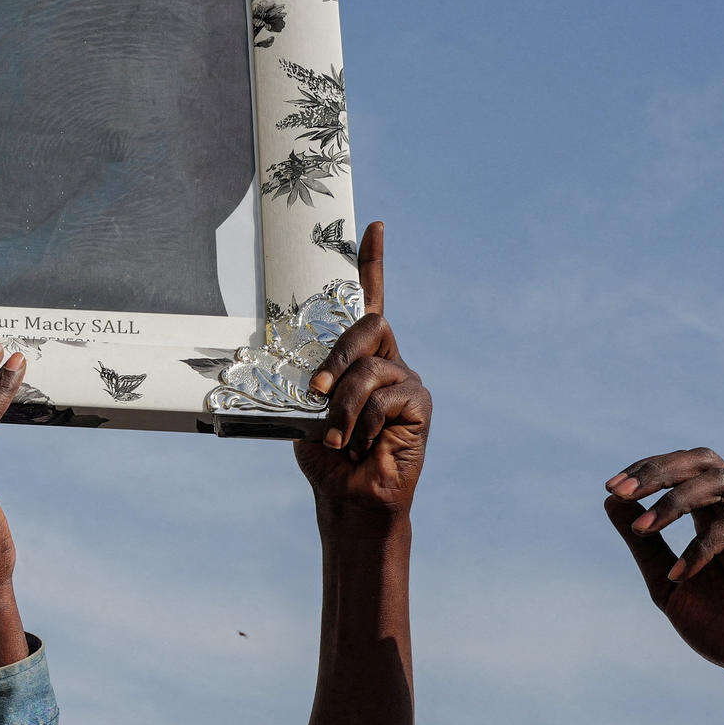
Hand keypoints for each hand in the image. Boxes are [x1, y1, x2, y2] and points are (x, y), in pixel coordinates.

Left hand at [294, 223, 428, 518]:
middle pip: (369, 325)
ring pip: (370, 369)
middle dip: (336, 355)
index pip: (368, 301)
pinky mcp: (420, 404)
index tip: (374, 226)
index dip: (372, 264)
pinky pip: (387, 396)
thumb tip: (303, 369)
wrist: (349, 498)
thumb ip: (312, 379)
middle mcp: (387, 360)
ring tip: (337, 439)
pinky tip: (364, 444)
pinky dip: (365, 423)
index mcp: (358, 357)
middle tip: (315, 390)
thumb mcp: (306, 411)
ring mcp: (406, 380)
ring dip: (343, 406)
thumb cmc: (326, 456)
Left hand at [603, 449, 723, 702]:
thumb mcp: (668, 583)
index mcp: (718, 516)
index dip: (649, 469)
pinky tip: (680, 575)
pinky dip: (701, 547)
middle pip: (704, 461)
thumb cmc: (721, 626)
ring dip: (674, 502)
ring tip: (642, 530)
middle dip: (659, 470)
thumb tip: (610, 500)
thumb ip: (644, 544)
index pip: (686, 469)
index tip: (612, 488)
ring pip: (720, 484)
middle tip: (622, 491)